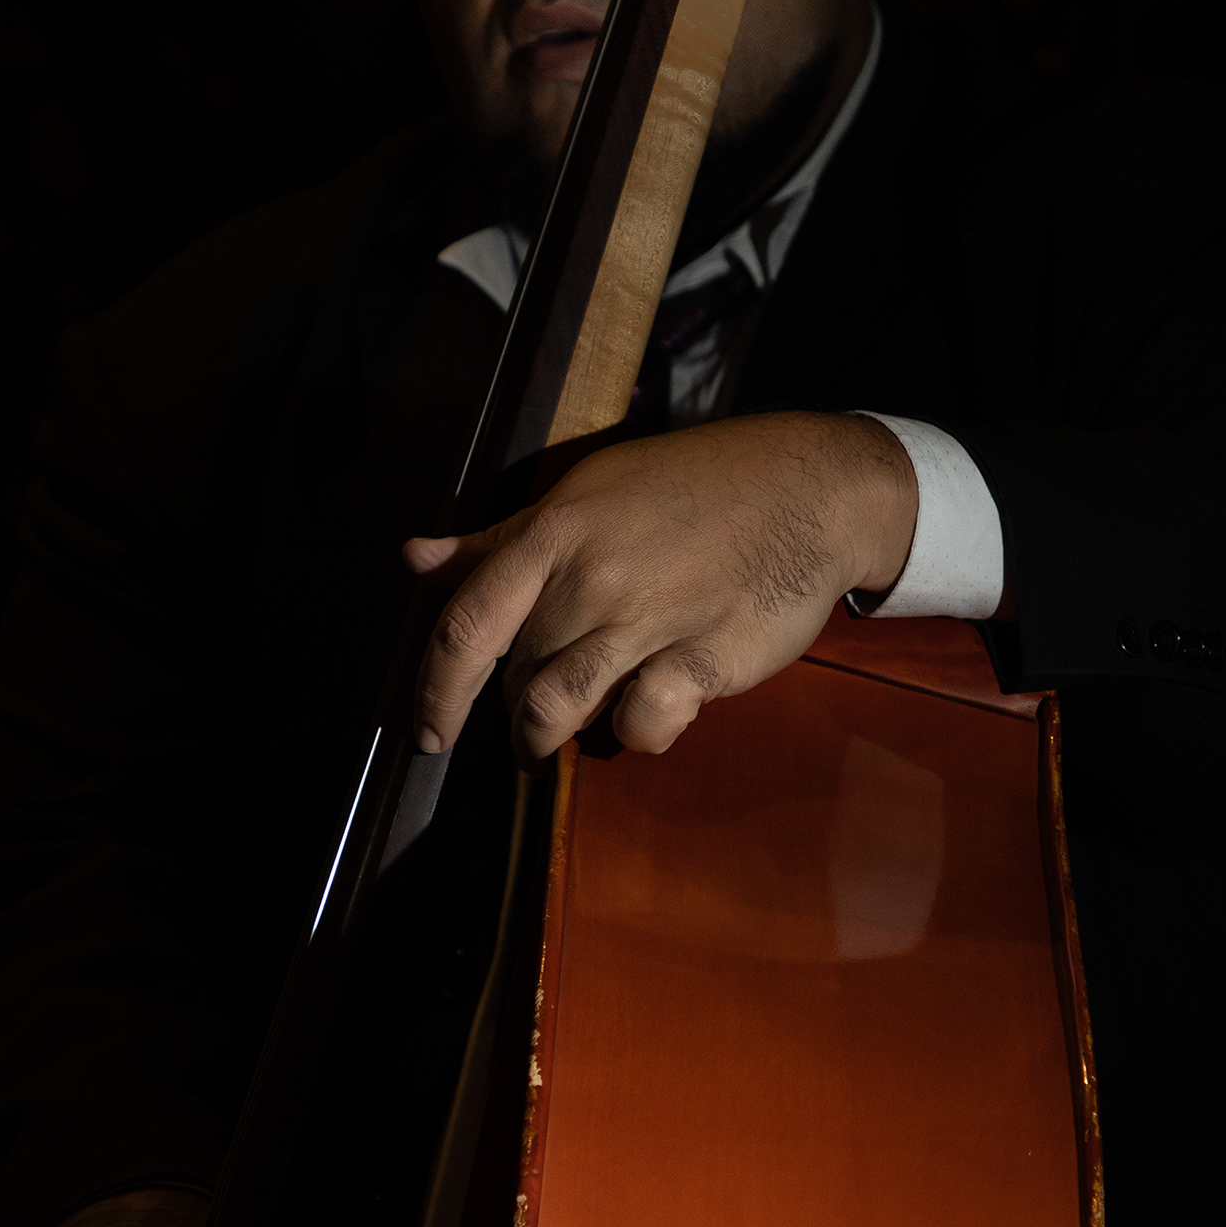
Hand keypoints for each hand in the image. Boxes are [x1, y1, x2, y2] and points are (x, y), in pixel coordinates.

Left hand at [404, 410, 917, 765]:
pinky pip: (640, 725)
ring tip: (564, 738)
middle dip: (516, 709)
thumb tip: (416, 559)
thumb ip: (502, 540)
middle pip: (517, 677)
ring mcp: (648, 619)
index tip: (429, 734)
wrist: (809, 489)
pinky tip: (650, 714)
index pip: (466, 623)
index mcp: (556, 532)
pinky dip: (635, 734)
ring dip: (554, 737)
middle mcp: (592, 577)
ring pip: (561, 710)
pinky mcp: (703, 658)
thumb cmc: (696, 488)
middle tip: (536, 713)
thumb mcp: (591, 494)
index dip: (436, 689)